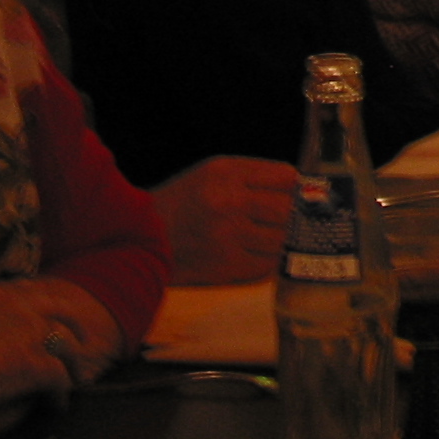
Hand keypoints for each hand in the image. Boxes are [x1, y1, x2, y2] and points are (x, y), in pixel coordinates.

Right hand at [0, 276, 112, 408]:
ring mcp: (28, 330)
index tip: (43, 315)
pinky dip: (61, 391)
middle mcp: (14, 302)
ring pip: (64, 340)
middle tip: (77, 338)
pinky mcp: (33, 363)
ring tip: (75, 374)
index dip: (37, 304)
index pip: (25, 288)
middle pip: (57, 306)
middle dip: (70, 322)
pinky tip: (58, 403)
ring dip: (71, 359)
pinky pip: (59, 376)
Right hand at [150, 155, 297, 284]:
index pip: (285, 177)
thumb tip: (296, 186)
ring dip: (281, 240)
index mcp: (227, 172)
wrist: (141, 239)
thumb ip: (251, 176)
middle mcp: (229, 201)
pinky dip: (266, 260)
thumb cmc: (181, 202)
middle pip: (287, 209)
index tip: (296, 195)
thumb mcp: (211, 173)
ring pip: (280, 238)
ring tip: (270, 236)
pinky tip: (255, 253)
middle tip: (289, 219)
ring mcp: (228, 235)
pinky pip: (265, 264)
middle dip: (293, 215)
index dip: (295, 188)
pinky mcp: (224, 265)